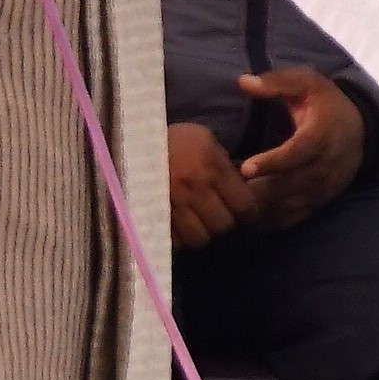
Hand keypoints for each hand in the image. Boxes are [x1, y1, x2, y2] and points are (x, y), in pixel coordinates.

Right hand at [165, 123, 245, 247]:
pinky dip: (181, 236)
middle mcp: (194, 188)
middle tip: (217, 212)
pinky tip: (180, 224)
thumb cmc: (174, 139)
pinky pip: (176, 241)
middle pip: (223, 225)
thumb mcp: (204, 140)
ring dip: (202, 231)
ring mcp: (172, 205)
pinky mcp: (154, 216)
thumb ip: (225, 164)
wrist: (131, 141)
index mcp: (211, 167)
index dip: (247, 209)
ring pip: (200, 237)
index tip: (242, 208)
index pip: (244, 205)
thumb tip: (243, 186)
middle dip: (223, 220)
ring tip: (198, 220)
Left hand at [233, 67, 363, 232]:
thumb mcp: (307, 82)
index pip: (297, 153)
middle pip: (289, 185)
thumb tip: (243, 81)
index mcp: (321, 135)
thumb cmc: (327, 103)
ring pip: (289, 205)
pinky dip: (270, 220)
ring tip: (230, 201)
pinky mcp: (319, 202)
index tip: (245, 168)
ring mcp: (322, 188)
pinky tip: (247, 217)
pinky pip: (293, 217)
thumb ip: (277, 82)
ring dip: (260, 207)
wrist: (363, 130)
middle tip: (225, 188)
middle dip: (257, 190)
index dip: (273, 163)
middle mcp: (324, 166)